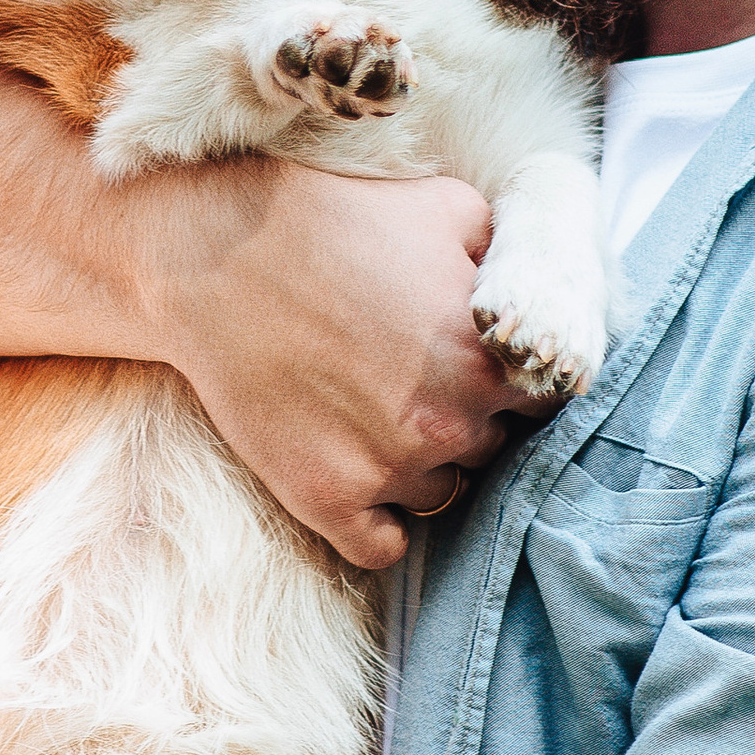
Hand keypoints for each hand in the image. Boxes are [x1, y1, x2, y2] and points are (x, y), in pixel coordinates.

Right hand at [143, 165, 525, 568]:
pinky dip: (377, 524)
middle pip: (488, 448)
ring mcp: (388, 467)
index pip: (539, 402)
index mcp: (486, 359)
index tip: (471, 366)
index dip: (505, 382)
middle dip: (461, 418)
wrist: (216, 258)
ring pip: (437, 494)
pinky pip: (381, 547)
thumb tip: (536, 287)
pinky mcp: (327, 498)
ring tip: (370, 413)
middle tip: (410, 380)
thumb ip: (507, 254)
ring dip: (417, 465)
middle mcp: (449, 423)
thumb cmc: (333, 222)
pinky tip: (358, 481)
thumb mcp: (445, 207)